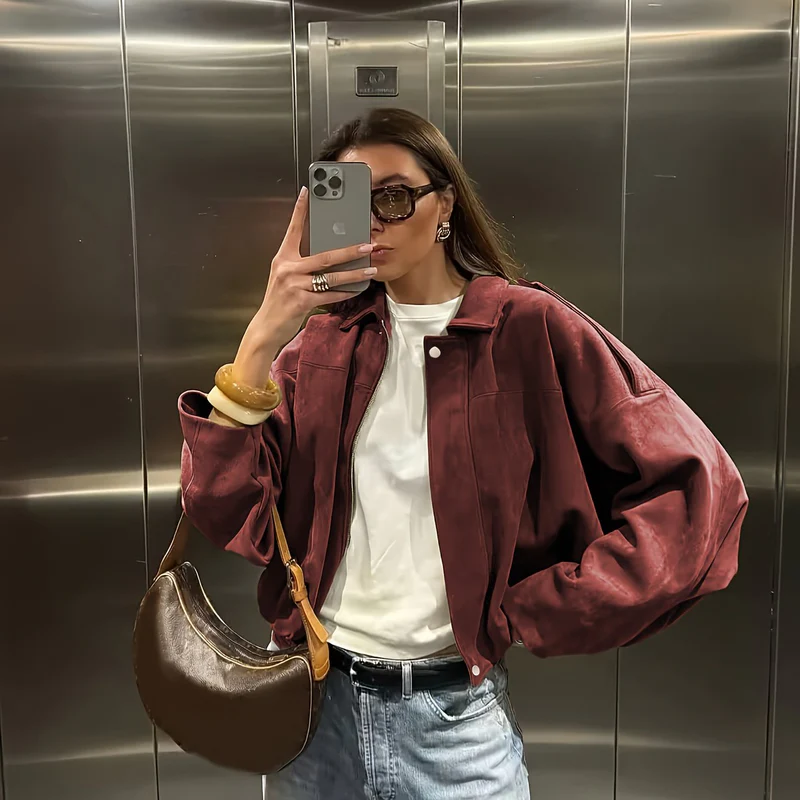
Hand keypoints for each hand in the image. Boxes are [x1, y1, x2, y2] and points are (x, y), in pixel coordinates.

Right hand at [257, 187, 375, 349]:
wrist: (267, 326)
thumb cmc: (278, 302)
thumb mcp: (285, 278)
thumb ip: (301, 266)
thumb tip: (326, 258)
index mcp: (283, 258)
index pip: (293, 230)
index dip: (300, 210)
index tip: (307, 192)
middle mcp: (288, 268)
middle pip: (324, 255)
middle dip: (349, 251)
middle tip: (367, 245)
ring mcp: (295, 284)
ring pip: (331, 276)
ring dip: (354, 274)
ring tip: (370, 270)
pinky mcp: (302, 301)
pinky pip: (329, 294)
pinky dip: (345, 292)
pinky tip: (357, 289)